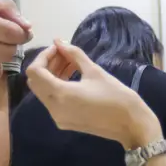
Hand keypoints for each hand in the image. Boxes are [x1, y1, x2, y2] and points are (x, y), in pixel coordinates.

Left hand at [26, 41, 161, 147]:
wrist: (130, 124)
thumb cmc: (115, 95)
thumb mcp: (94, 71)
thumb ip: (73, 55)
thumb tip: (59, 41)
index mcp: (60, 95)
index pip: (35, 71)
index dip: (43, 56)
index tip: (59, 48)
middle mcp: (53, 108)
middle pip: (36, 82)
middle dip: (46, 64)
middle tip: (64, 54)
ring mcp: (57, 117)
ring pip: (43, 91)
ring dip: (52, 75)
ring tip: (71, 63)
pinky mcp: (64, 121)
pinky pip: (52, 100)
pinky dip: (57, 86)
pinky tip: (72, 76)